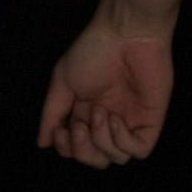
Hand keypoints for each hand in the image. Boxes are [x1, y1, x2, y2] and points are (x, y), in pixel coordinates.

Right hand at [36, 19, 172, 168]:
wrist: (125, 33)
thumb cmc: (93, 50)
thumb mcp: (63, 80)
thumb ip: (52, 113)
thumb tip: (42, 143)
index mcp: (86, 111)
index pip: (76, 147)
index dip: (67, 148)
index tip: (61, 131)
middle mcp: (108, 121)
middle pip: (96, 159)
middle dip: (83, 150)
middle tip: (78, 126)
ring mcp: (130, 122)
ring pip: (116, 158)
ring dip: (101, 141)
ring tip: (99, 112)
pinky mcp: (150, 121)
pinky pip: (138, 151)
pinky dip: (122, 141)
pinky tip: (115, 118)